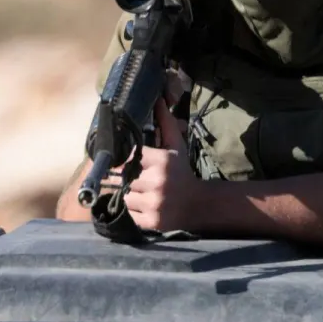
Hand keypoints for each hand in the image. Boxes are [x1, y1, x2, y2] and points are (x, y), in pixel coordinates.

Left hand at [123, 98, 203, 232]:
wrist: (199, 204)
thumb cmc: (182, 172)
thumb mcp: (176, 146)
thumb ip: (165, 123)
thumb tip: (158, 100)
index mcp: (161, 161)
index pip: (129, 157)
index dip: (126, 161)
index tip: (128, 164)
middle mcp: (156, 182)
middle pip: (124, 178)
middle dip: (127, 179)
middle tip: (134, 180)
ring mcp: (153, 204)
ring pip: (124, 196)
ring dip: (128, 195)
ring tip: (140, 193)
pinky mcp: (150, 222)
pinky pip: (128, 214)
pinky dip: (131, 211)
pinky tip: (143, 205)